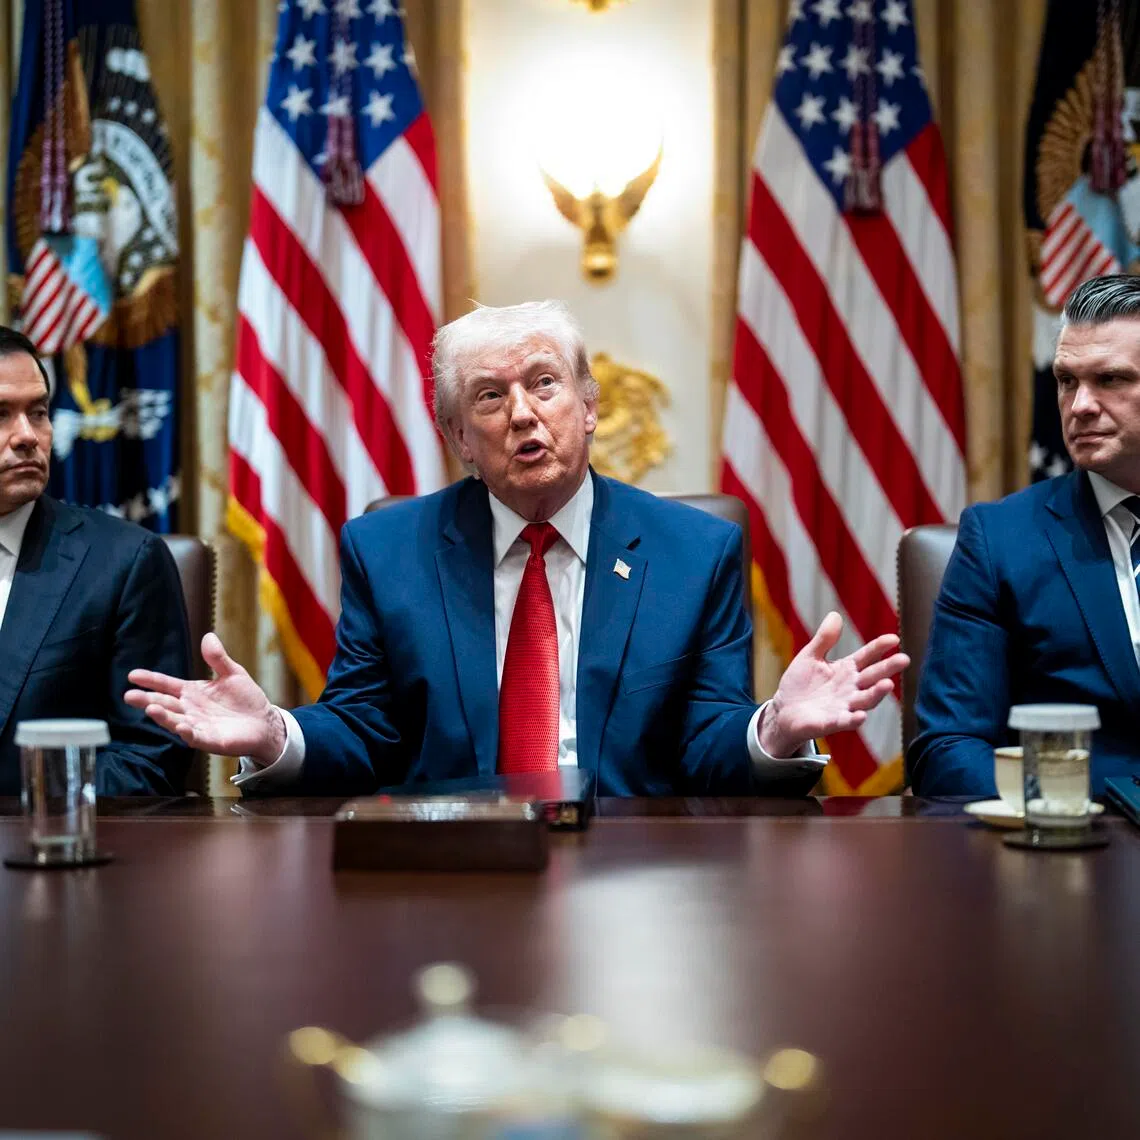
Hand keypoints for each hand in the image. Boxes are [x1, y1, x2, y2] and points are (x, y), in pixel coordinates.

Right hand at [125, 633, 285, 761]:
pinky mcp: (210, 740)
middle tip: (129, 695)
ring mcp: (198, 725)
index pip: (167, 685)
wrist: (264, 722)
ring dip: (163, 716)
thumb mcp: (233, 674)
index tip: (133, 675)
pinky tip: (180, 726)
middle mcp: (190, 709)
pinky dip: (187, 732)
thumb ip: (218, 658)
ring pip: (175, 721)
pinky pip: (195, 736)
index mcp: (192, 692)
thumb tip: (208, 636)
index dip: (151, 680)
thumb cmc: (246, 699)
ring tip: (150, 709)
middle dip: (146, 700)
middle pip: (164, 704)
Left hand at [759, 612, 908, 757]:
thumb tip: (835, 614)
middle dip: (888, 668)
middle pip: (873, 676)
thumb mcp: (810, 656)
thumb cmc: (800, 683)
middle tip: (904, 659)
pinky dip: (853, 719)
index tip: (893, 638)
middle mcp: (851, 688)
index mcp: (847, 670)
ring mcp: (844, 706)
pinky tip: (861, 716)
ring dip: (877, 693)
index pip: (867, 656)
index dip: (879, 647)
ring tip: (887, 684)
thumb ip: (824, 639)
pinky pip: (845, 721)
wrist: (783, 711)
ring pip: (865, 700)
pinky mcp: (831, 723)